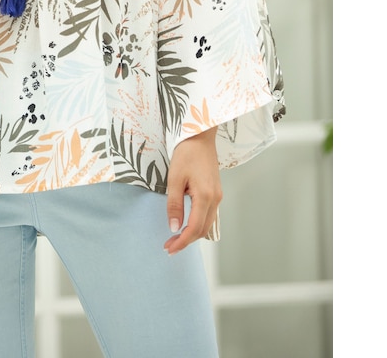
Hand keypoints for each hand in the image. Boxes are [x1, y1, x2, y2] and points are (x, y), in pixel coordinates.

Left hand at [164, 127, 221, 254]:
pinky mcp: (215, 192)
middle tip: (169, 246)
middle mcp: (215, 199)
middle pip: (203, 230)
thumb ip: (174, 204)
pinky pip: (208, 215)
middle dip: (186, 241)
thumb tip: (174, 227)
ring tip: (175, 238)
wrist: (200, 136)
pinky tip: (186, 225)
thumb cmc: (186, 153)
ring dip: (192, 234)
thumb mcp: (174, 178)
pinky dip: (197, 224)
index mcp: (205, 196)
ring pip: (207, 224)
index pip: (195, 228)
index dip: (182, 241)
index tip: (170, 249)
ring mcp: (217, 196)